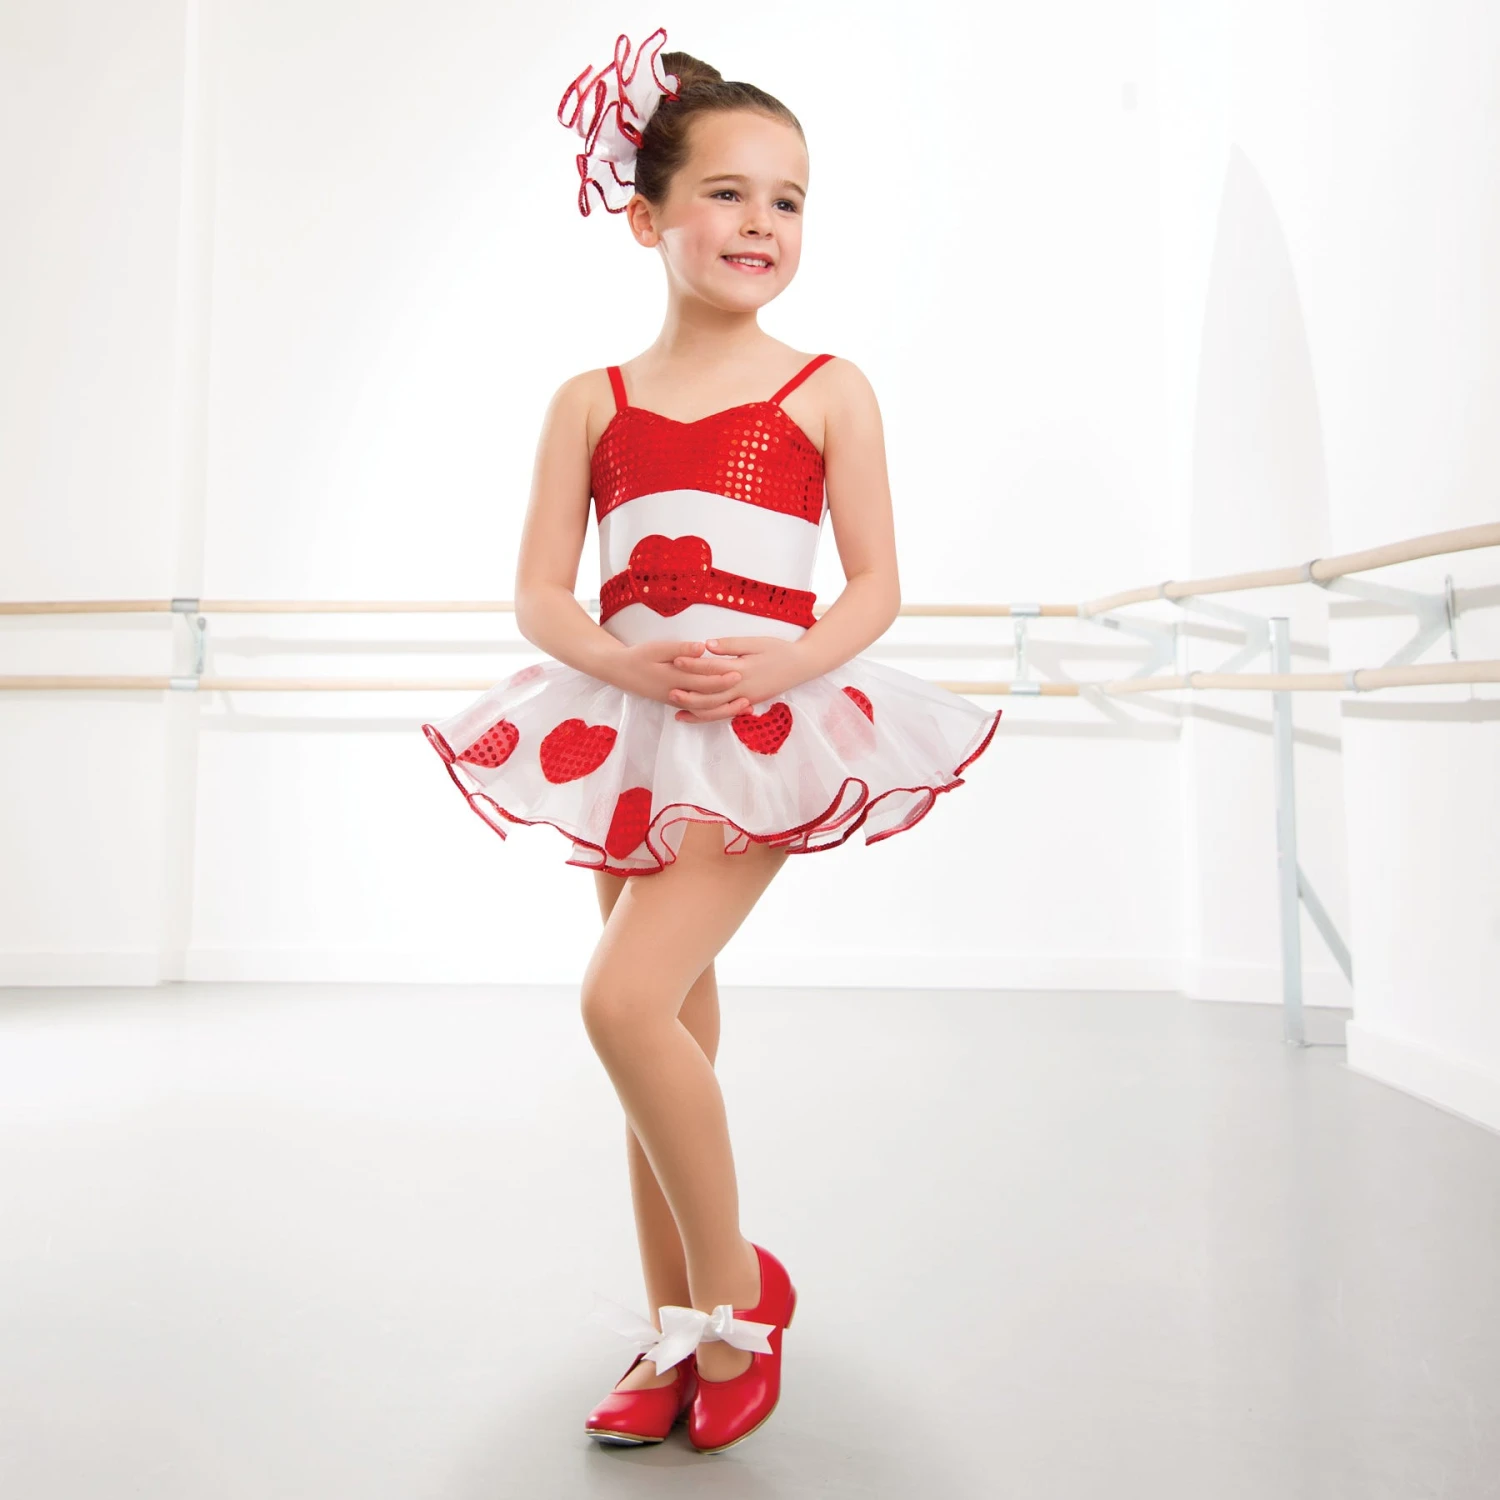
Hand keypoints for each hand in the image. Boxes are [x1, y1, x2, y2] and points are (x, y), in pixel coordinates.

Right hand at [601, 638, 748, 711]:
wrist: (620, 672)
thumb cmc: (639, 656)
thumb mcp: (656, 648)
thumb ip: (679, 649)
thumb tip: (700, 647)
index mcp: (673, 679)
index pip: (701, 681)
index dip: (721, 678)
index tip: (738, 671)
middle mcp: (677, 694)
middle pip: (707, 698)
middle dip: (729, 695)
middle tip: (749, 690)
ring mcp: (677, 701)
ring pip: (705, 710)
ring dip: (726, 709)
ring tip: (745, 705)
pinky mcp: (678, 703)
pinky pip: (699, 711)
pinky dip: (715, 712)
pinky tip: (729, 709)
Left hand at [670, 635, 806, 722]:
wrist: (802, 666)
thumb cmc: (779, 650)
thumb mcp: (756, 642)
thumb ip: (731, 644)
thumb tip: (707, 645)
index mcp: (744, 669)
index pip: (713, 668)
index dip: (693, 665)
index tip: (676, 660)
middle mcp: (743, 688)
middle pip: (712, 695)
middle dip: (690, 694)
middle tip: (669, 690)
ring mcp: (746, 699)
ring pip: (717, 710)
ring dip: (696, 710)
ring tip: (676, 707)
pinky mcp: (748, 704)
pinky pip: (724, 713)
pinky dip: (708, 716)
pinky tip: (692, 715)